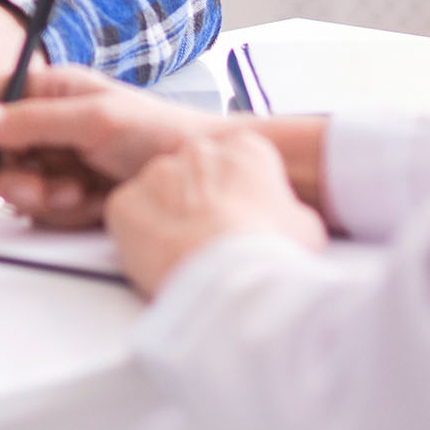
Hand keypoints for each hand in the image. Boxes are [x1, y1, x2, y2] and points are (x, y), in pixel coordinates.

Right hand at [0, 64, 222, 226]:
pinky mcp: (71, 192)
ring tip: (76, 192)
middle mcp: (49, 123)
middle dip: (16, 176)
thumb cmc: (160, 131)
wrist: (199, 173)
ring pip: (17, 185)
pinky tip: (91, 203)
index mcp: (50, 90)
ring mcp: (59, 159)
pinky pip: (43, 209)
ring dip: (43, 196)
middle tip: (42, 187)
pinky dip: (64, 211)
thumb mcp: (94, 120)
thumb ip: (32, 120)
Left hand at [104, 130, 325, 295]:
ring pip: (157, 194)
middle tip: (208, 241)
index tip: (239, 221)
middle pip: (193, 174)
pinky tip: (158, 259)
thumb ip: (287, 212)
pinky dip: (137, 236)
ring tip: (184, 256)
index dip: (237, 196)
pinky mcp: (125, 202)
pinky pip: (127, 216)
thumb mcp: (305, 229)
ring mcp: (157, 173)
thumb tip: (285, 221)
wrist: (230, 280)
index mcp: (245, 150)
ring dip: (166, 219)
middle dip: (197, 204)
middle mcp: (197, 151)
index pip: (236, 163)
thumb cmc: (270, 255)